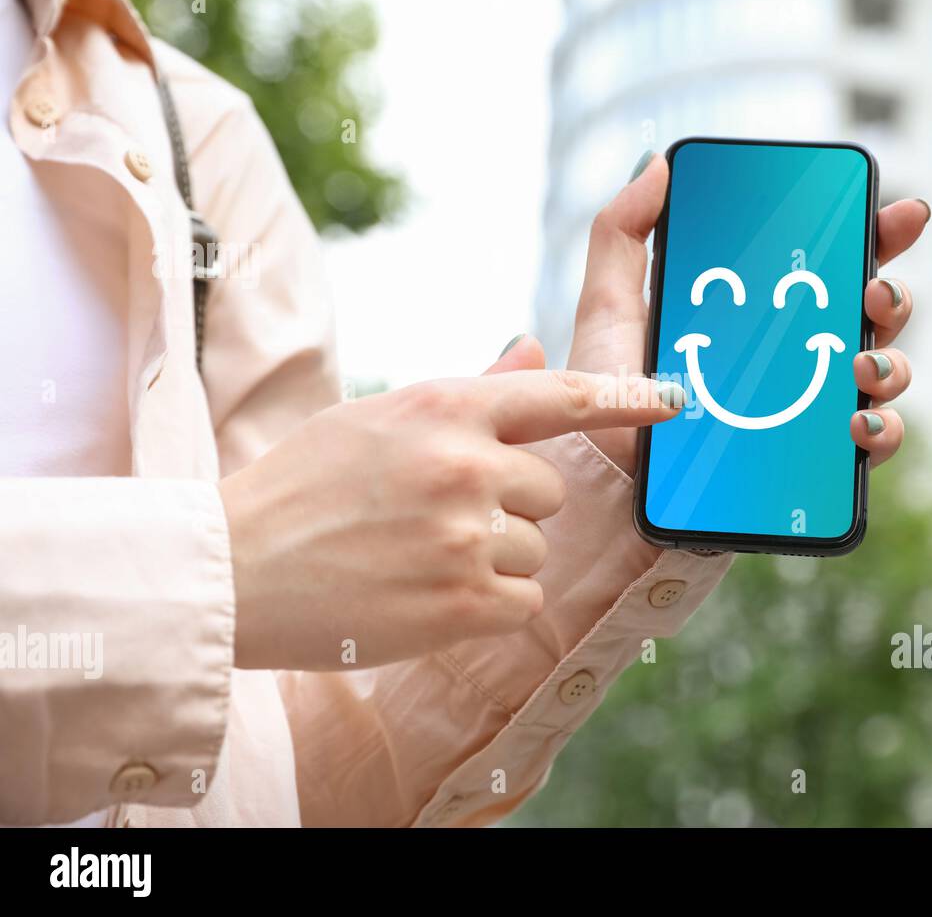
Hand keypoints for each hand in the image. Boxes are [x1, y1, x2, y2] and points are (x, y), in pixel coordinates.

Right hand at [221, 368, 683, 670]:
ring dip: (494, 558)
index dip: (626, 396)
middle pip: (550, 489)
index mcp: (444, 408)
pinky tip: (428, 595)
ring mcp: (465, 536)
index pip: (558, 396)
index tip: (675, 399)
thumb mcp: (379, 418)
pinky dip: (488, 604)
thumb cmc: (304, 486)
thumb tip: (533, 349)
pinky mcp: (462, 603)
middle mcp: (465, 465)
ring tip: (418, 557)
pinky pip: (523, 599)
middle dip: (512, 505)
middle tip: (438, 516)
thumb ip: (471, 391)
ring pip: (536, 548)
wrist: (233, 570)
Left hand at [566, 152, 928, 472]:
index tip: (894, 214)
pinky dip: (882, 432)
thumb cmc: (604, 408)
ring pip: (883, 376)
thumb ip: (622, 234)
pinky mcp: (809, 471)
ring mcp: (806, 414)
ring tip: (861, 364)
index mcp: (756, 316)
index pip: (827, 265)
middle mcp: (791, 362)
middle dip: (891, 293)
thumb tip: (659, 163)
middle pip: (868, 315)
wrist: (604, 500)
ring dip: (892, 362)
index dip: (873, 234)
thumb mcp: (606, 312)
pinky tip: (859, 423)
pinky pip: (870, 448)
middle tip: (872, 289)